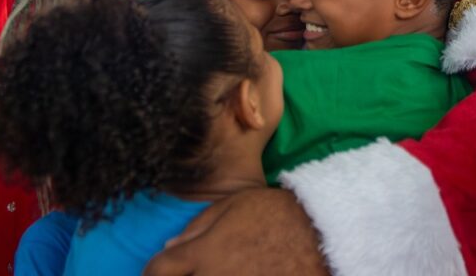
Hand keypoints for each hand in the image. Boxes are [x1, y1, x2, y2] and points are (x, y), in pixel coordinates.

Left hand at [144, 188, 328, 275]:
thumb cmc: (277, 212)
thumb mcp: (234, 205)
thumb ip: (197, 228)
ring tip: (216, 274)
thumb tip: (168, 249)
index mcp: (204, 253)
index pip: (157, 271)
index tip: (156, 272)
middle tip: (193, 271)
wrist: (324, 232)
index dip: (151, 273)